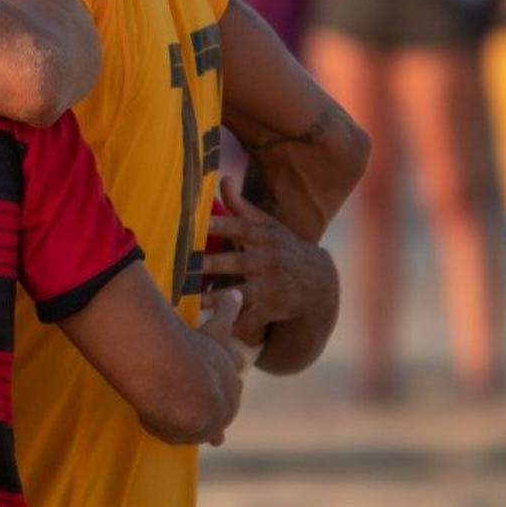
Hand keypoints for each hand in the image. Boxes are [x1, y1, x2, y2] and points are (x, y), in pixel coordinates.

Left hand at [202, 177, 337, 344]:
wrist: (319, 284)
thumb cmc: (282, 248)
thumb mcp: (268, 225)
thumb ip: (241, 206)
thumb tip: (223, 178)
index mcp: (264, 237)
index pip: (241, 227)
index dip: (221, 224)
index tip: (199, 222)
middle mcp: (268, 262)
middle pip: (237, 262)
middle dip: (213, 264)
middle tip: (186, 266)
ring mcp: (270, 287)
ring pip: (241, 293)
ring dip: (217, 298)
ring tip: (191, 300)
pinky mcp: (271, 310)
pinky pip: (250, 319)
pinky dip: (234, 324)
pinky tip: (212, 328)